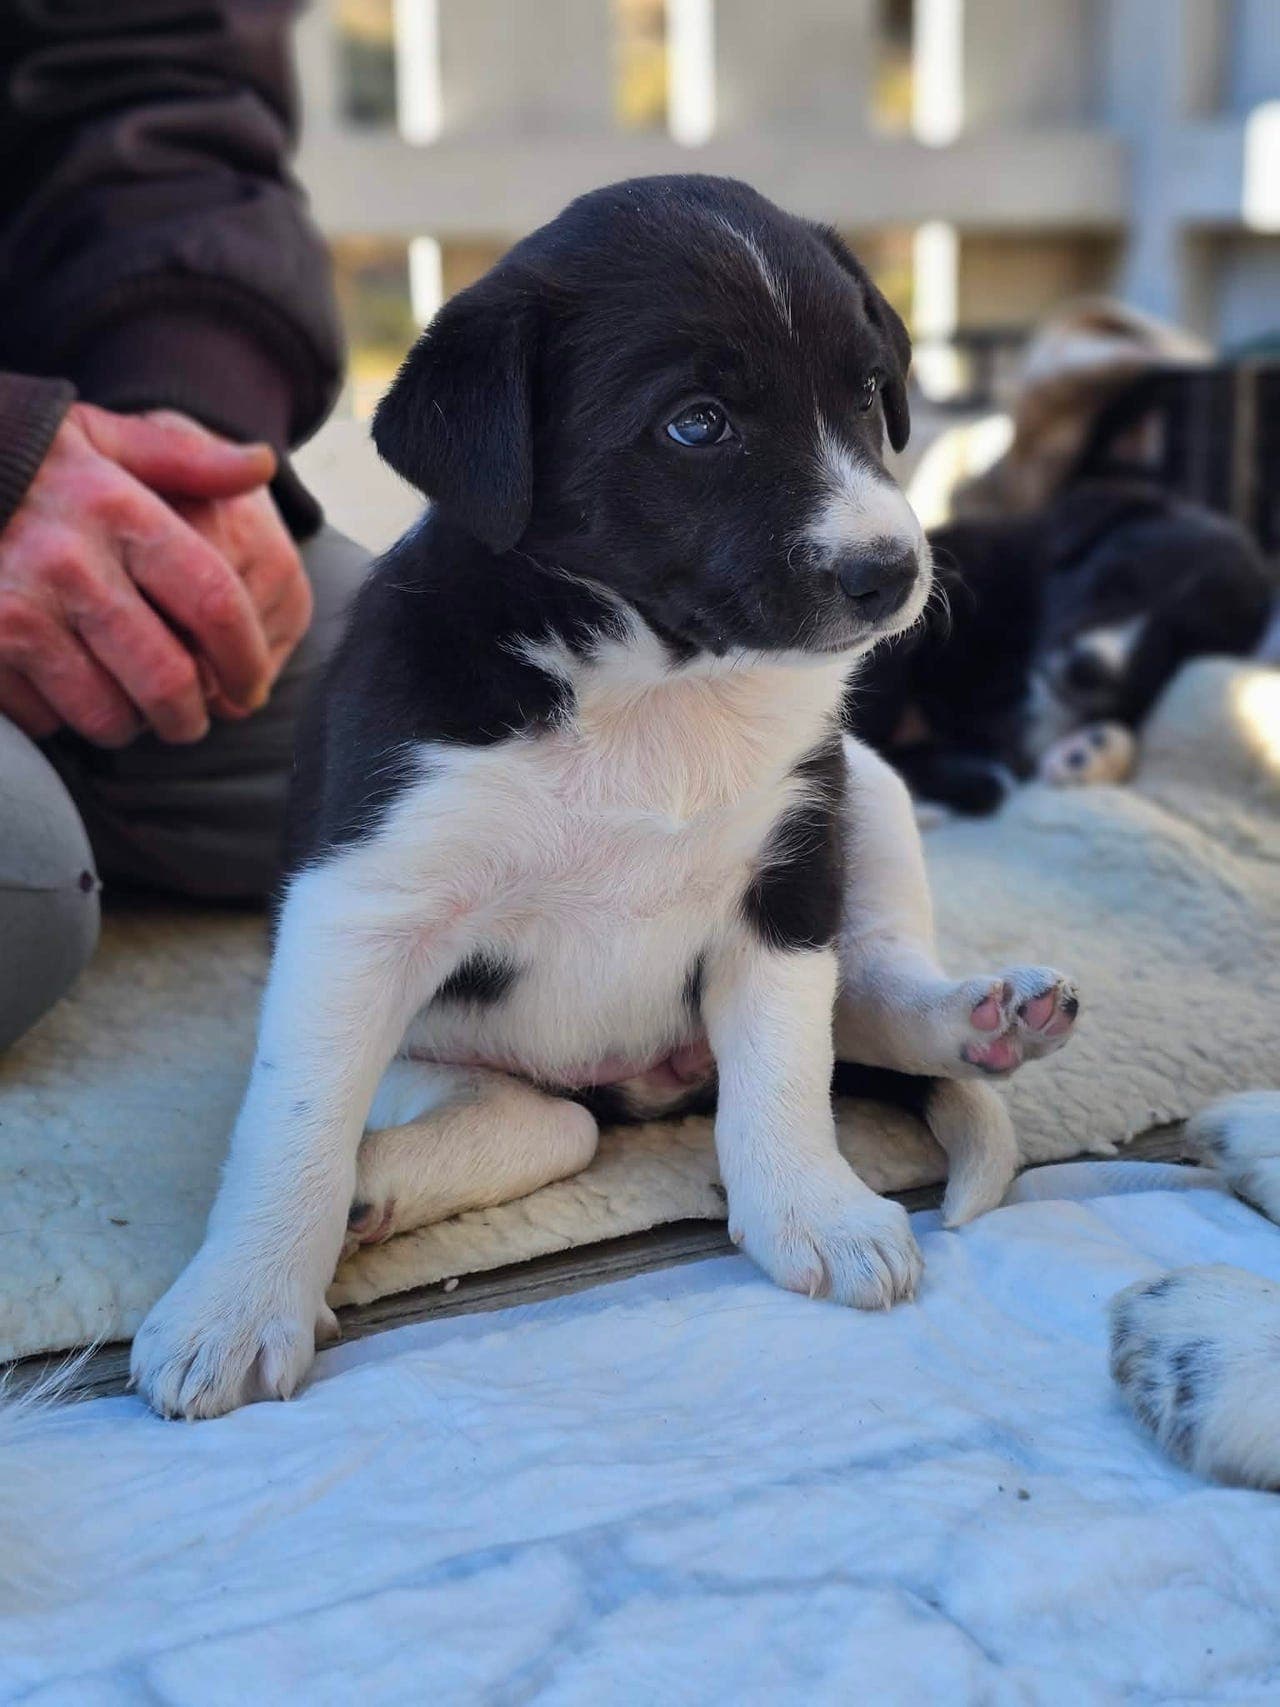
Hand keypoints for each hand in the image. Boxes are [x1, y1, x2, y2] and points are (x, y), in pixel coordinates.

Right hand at [0, 403, 293, 745]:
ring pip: (107, 713)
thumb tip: (263, 464)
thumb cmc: (16, 457)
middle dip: (190, 717)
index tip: (252, 687)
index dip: (246, 659)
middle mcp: (69, 563)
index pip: (214, 602)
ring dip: (128, 725)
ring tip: (127, 710)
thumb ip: (183, 458)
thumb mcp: (96, 436)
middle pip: (167, 678)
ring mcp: (17, 612)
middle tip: (191, 723)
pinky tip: (58, 691)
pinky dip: (60, 720)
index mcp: (114, 509)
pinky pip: (44, 720)